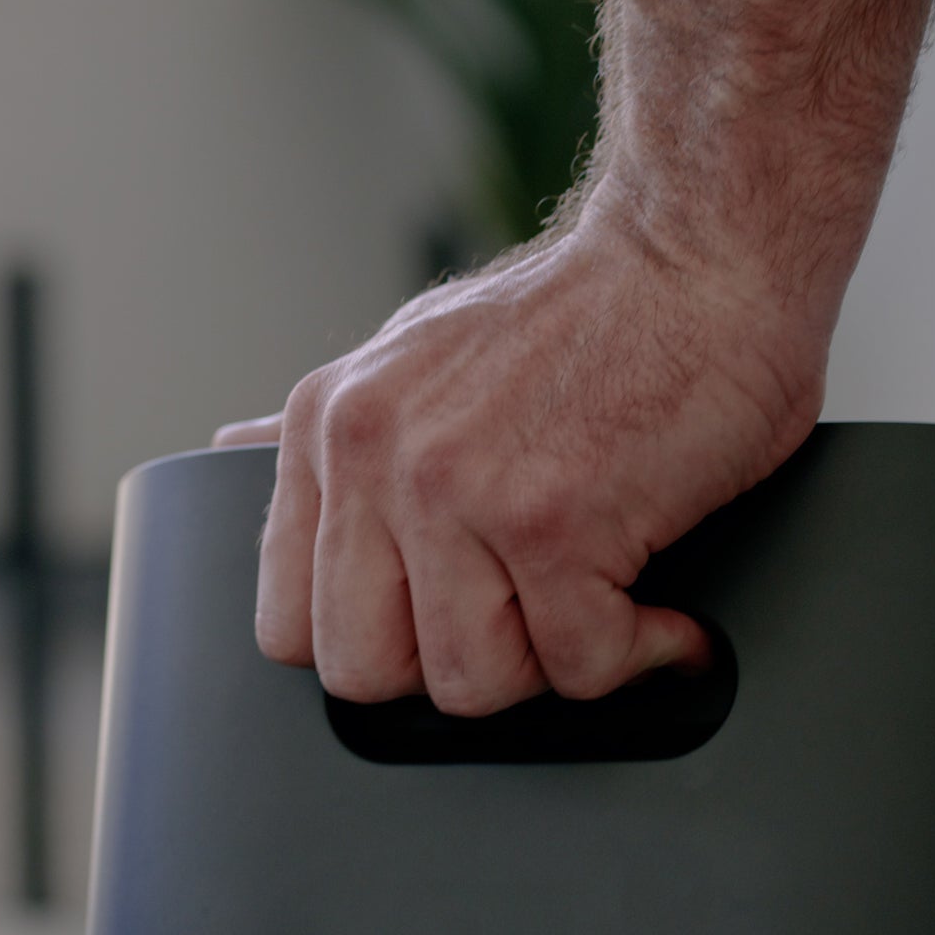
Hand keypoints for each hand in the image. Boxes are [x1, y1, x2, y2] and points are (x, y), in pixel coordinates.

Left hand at [213, 187, 827, 715]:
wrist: (706, 246)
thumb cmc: (593, 312)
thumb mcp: (421, 352)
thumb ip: (339, 432)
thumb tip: (228, 450)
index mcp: (330, 426)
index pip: (290, 627)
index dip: (385, 647)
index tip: (459, 619)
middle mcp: (371, 455)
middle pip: (366, 676)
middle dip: (463, 668)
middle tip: (536, 620)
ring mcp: (454, 490)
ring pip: (474, 687)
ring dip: (557, 662)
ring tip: (607, 599)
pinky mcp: (551, 522)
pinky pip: (581, 667)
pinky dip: (643, 653)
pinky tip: (665, 609)